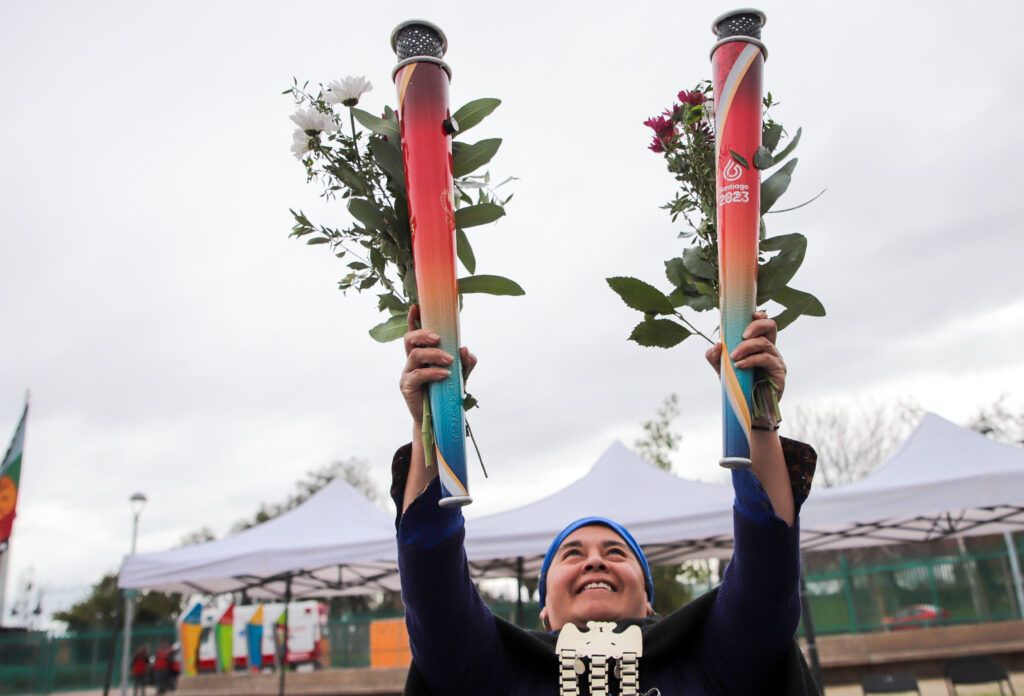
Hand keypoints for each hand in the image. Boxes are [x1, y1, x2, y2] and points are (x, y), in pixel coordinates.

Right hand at [400, 305, 476, 424]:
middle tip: (439, 338)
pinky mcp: (407, 386)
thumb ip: (465, 362)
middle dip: (423, 333)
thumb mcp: (461, 376)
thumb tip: (465, 349)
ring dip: (434, 354)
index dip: (413, 319)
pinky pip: (418, 375)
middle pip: (409, 339)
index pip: (414, 334)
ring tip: (449, 360)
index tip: (416, 305)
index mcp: (422, 355)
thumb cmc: (447, 394)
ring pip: (415, 354)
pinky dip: (433, 372)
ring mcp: (408, 373)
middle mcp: (412, 362)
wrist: (438, 420)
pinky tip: (446, 374)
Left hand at [704, 310, 785, 398]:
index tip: (750, 315)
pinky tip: (740, 365)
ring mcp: (776, 360)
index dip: (759, 316)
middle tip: (742, 335)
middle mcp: (770, 349)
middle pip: (771, 326)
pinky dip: (751, 360)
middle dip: (756, 325)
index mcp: (759, 345)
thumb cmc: (738, 386)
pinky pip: (766, 359)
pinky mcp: (779, 372)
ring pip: (765, 343)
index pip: (764, 324)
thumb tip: (717, 345)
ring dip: (747, 347)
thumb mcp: (722, 370)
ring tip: (733, 357)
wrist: (748, 409)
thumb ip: (716, 357)